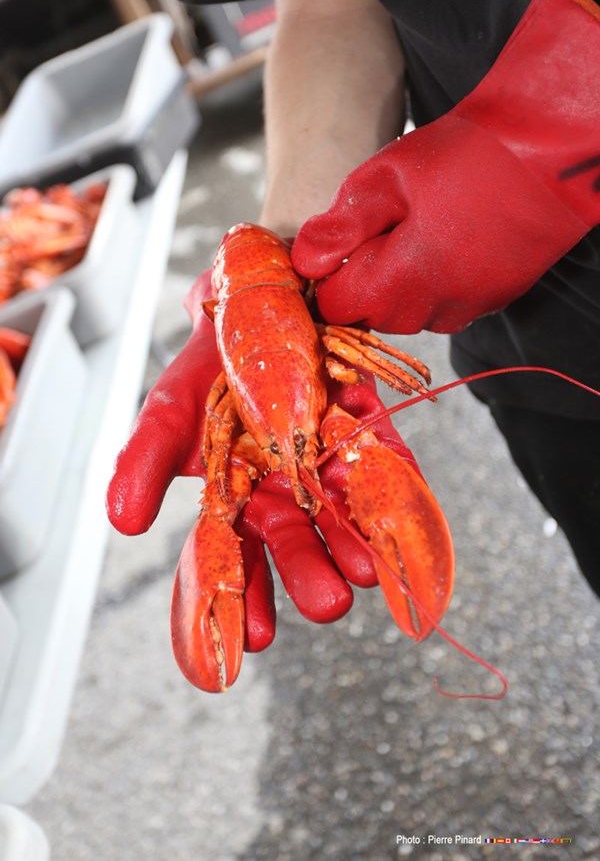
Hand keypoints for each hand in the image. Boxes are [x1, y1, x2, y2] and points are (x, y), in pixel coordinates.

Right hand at [107, 271, 419, 649]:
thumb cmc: (208, 369)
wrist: (256, 305)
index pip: (238, 560)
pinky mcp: (368, 431)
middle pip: (298, 542)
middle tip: (327, 604)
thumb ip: (146, 461)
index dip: (245, 598)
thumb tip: (122, 522)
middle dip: (310, 575)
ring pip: (345, 514)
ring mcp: (329, 462)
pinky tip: (402, 520)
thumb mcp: (170, 412)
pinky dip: (395, 491)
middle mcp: (286, 490)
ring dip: (357, 544)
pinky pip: (386, 465)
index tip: (254, 640)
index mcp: (236, 498)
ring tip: (365, 573)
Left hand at [292, 0, 599, 333]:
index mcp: (398, 284)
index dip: (327, 276)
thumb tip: (305, 263)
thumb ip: (340, 228)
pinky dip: (434, 280)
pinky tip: (448, 236)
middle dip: (364, 278)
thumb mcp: (384, 178)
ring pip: (410, 311)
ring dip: (399, 281)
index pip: (336, 308)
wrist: (549, 152)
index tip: (338, 242)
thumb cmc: (465, 155)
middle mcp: (433, 310)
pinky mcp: (494, 300)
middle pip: (372, 314)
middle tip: (383, 222)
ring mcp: (468, 309)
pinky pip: (446, 304)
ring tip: (418, 224)